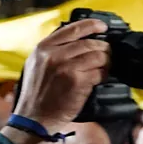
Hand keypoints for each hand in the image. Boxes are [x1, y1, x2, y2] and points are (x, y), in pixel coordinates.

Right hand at [12, 18, 109, 133]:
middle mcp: (53, 55)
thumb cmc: (37, 94)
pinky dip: (103, 75)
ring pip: (97, 56)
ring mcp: (66, 67)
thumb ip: (52, 51)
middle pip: (89, 43)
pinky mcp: (77, 81)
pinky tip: (100, 79)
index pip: (72, 29)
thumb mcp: (36, 65)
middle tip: (108, 54)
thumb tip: (77, 41)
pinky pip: (99, 72)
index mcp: (43, 48)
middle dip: (103, 48)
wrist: (34, 118)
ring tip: (105, 67)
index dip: (92, 25)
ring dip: (106, 62)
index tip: (103, 26)